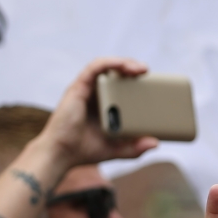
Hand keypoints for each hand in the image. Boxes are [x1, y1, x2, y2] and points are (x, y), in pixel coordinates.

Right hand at [38, 57, 158, 168]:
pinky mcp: (79, 87)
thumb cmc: (84, 150)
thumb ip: (135, 147)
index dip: (136, 80)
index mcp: (103, 105)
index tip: (153, 83)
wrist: (61, 154)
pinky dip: (109, 63)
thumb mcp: (117, 149)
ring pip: (106, 66)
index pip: (121, 85)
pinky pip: (94, 67)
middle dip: (133, 68)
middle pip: (115, 72)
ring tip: (141, 69)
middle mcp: (94, 94)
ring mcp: (86, 89)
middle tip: (148, 74)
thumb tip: (156, 143)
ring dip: (124, 63)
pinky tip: (123, 65)